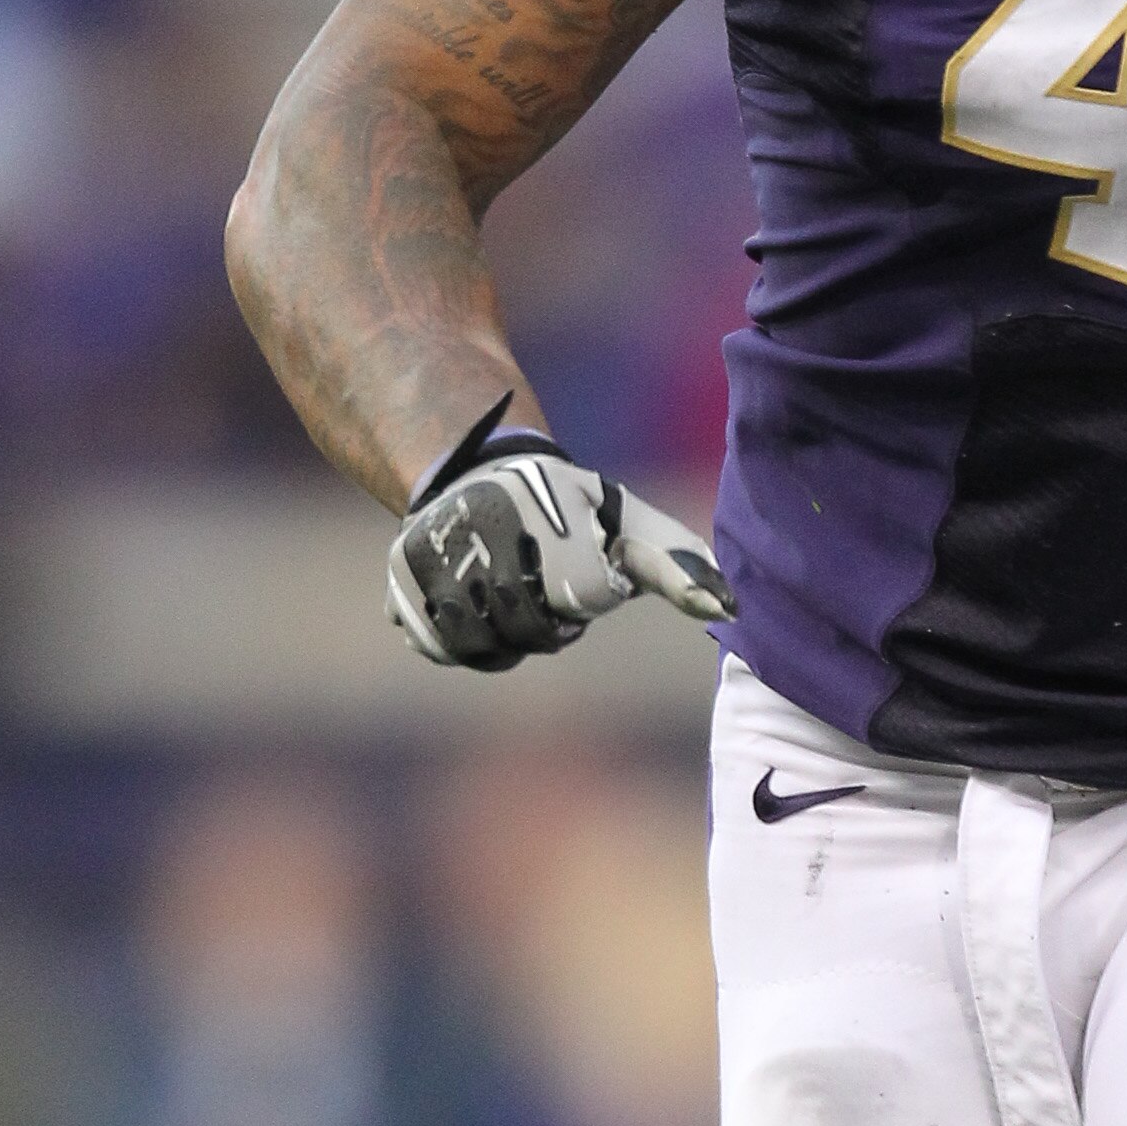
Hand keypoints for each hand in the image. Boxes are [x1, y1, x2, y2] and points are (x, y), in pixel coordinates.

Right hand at [387, 401, 732, 673]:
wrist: (478, 476)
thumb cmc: (575, 512)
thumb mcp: (633, 528)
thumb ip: (679, 569)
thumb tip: (729, 610)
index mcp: (543, 513)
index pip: (580, 603)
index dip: (587, 598)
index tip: (579, 564)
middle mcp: (480, 533)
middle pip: (530, 634)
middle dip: (547, 624)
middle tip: (545, 588)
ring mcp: (433, 560)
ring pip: (482, 649)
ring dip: (505, 637)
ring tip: (512, 595)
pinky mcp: (398, 586)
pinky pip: (438, 647)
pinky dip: (461, 638)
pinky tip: (474, 603)